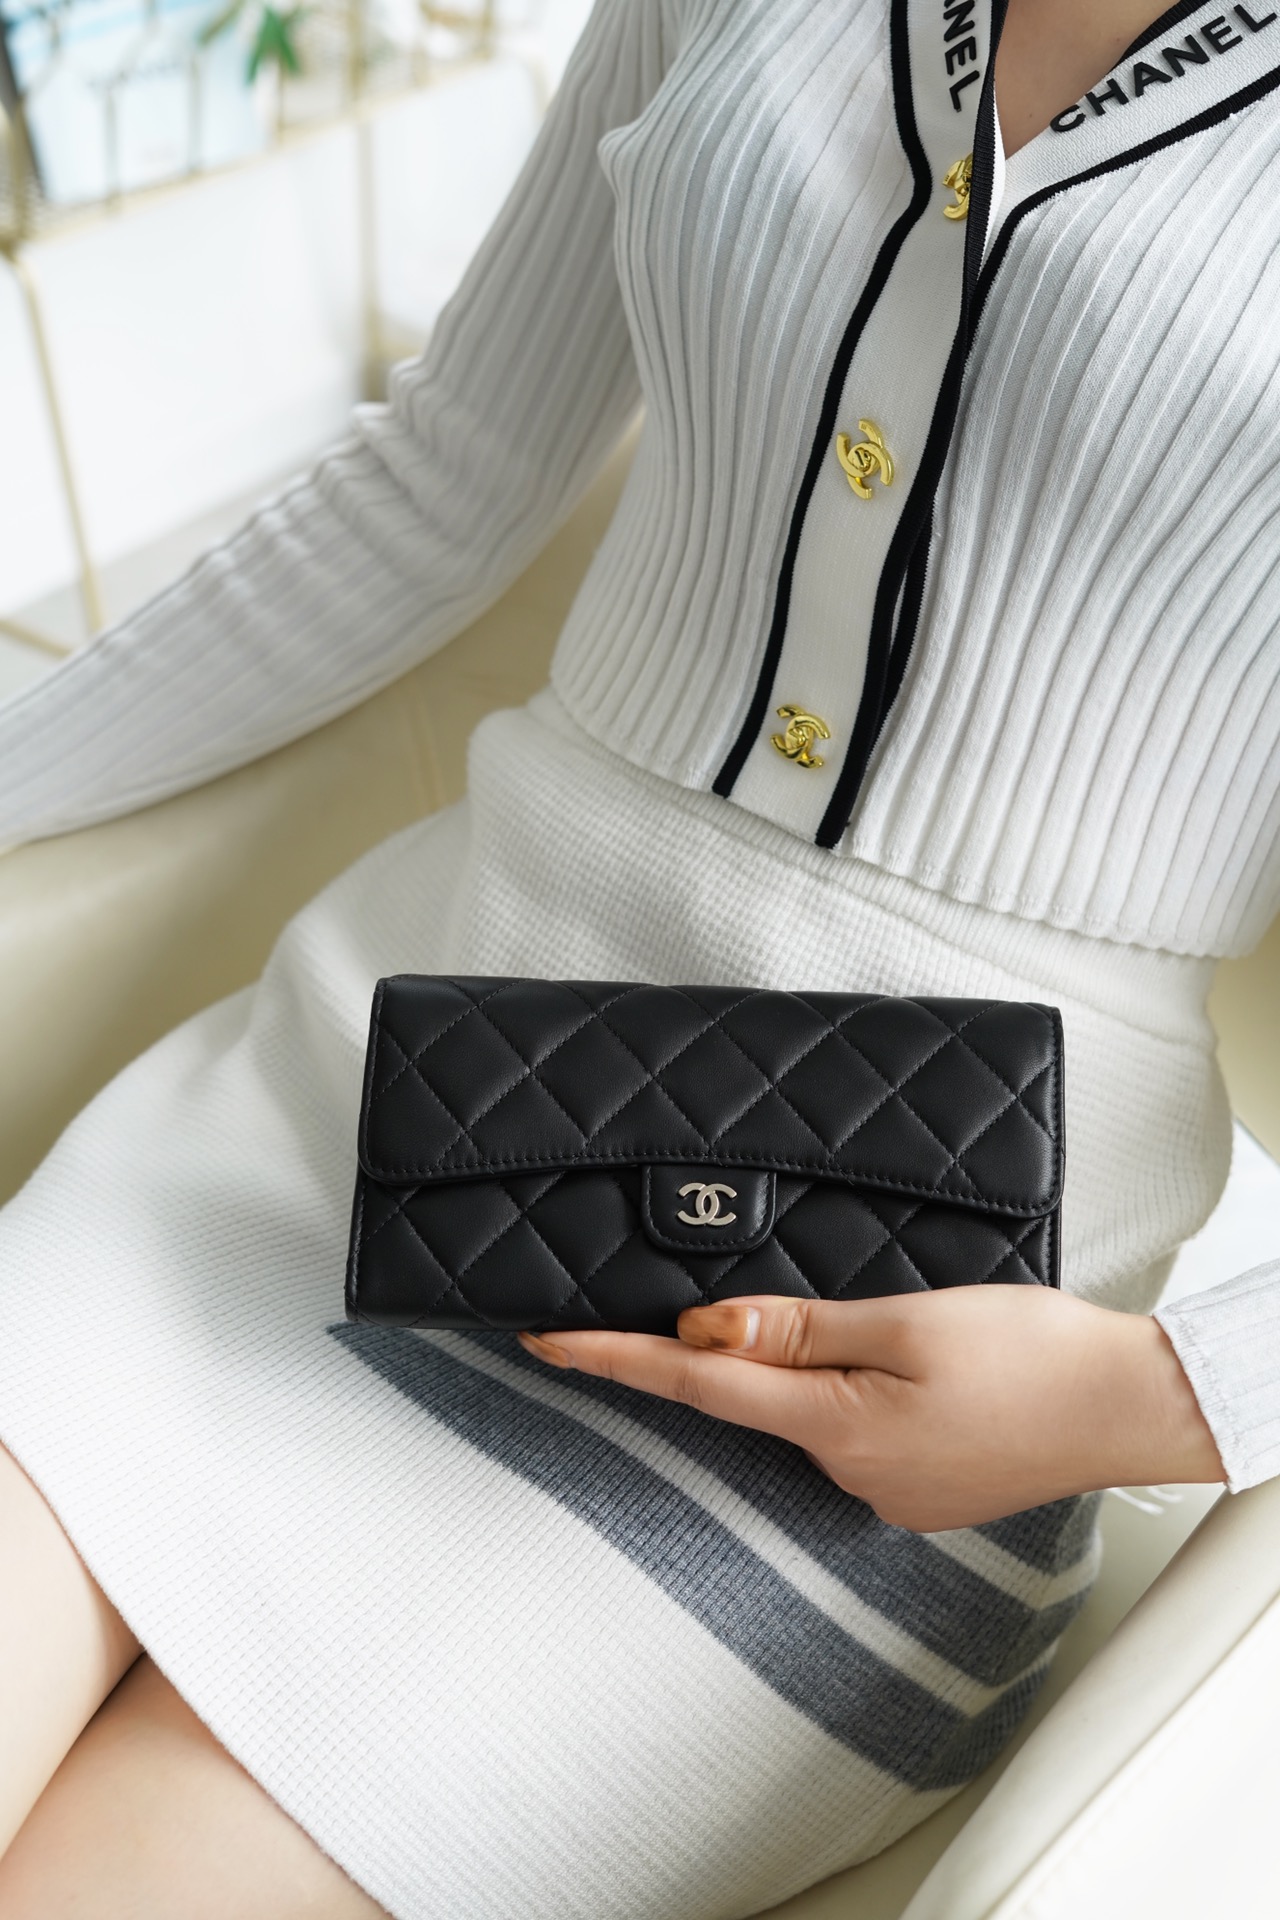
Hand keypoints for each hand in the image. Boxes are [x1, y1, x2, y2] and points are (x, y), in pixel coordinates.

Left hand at [518, 1287, 1225, 1530]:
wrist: (1129, 1408)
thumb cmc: (1030, 1354)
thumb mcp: (907, 1320)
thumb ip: (799, 1328)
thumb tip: (706, 1326)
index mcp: (833, 1424)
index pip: (694, 1383)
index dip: (611, 1357)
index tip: (541, 1339)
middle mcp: (846, 1470)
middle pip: (748, 1398)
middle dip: (715, 1351)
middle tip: (695, 1304)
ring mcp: (885, 1489)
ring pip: (807, 1413)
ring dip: (800, 1370)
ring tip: (855, 1325)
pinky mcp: (920, 1488)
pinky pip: (854, 1433)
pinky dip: (847, 1394)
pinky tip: (899, 1367)